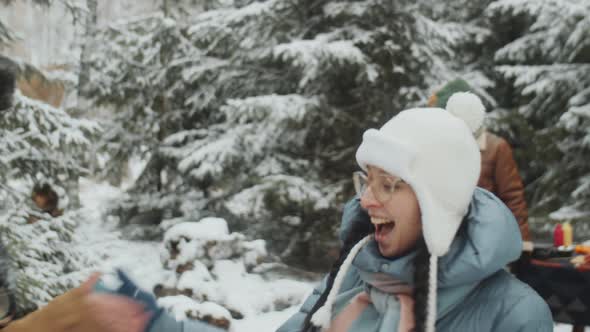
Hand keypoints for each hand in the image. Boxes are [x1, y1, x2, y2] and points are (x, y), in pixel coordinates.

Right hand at [6, 273, 150, 331]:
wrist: (35, 329)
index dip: (128, 304)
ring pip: (107, 326)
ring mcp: (82, 324)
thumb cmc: (50, 313)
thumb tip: (98, 273)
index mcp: (83, 300)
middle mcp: (83, 312)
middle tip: (147, 316)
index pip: (111, 301)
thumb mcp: (65, 297)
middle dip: (130, 315)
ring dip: (124, 326)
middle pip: (112, 314)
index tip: (143, 305)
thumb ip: (84, 287)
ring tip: (140, 327)